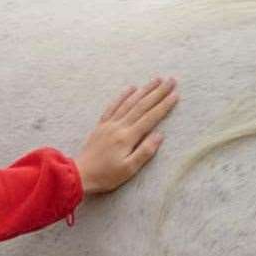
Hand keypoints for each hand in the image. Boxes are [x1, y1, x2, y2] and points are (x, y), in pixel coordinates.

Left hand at [75, 76, 178, 194]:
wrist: (79, 174)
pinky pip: (113, 106)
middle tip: (171, 81)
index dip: (164, 105)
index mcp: (128, 137)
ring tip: (156, 80)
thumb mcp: (129, 169)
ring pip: (129, 102)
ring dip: (144, 90)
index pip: (151, 117)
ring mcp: (109, 124)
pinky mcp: (101, 125)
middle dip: (158, 92)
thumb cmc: (106, 175)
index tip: (175, 95)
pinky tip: (131, 88)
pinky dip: (123, 95)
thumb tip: (160, 135)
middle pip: (142, 105)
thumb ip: (145, 151)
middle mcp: (119, 126)